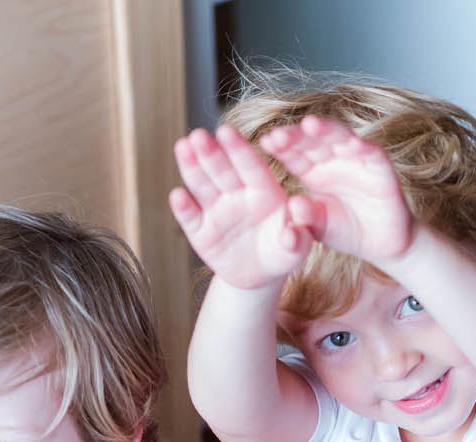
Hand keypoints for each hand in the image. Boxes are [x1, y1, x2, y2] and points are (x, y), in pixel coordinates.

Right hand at [170, 125, 318, 289]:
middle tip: (198, 135)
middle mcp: (237, 195)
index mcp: (264, 190)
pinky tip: (177, 195)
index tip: (227, 131)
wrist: (260, 276)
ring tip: (182, 148)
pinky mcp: (200, 232)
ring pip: (202, 186)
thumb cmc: (283, 253)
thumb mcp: (296, 248)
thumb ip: (297, 238)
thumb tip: (293, 234)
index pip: (250, 166)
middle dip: (210, 152)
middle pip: (223, 170)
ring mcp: (216, 211)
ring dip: (191, 167)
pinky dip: (184, 208)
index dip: (238, 149)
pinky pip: (191, 218)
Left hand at [259, 116, 412, 261]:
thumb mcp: (320, 228)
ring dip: (327, 130)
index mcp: (311, 170)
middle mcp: (331, 158)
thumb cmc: (344, 231)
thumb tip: (294, 206)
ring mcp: (357, 159)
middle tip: (280, 135)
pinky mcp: (380, 168)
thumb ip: (307, 218)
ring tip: (311, 124)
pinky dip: (365, 147)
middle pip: (313, 139)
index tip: (266, 143)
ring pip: (340, 137)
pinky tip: (355, 144)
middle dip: (297, 135)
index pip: (294, 152)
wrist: (379, 243)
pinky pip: (373, 154)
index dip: (282, 146)